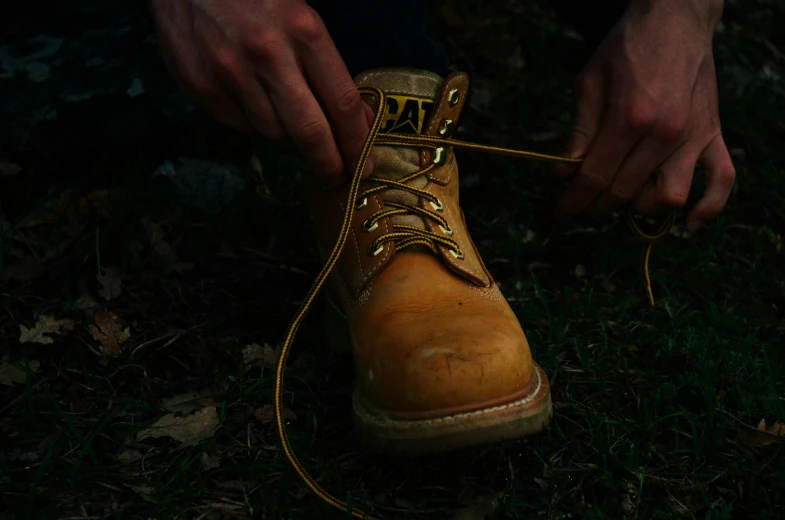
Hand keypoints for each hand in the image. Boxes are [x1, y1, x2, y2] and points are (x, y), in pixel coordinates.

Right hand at [149, 0, 373, 183]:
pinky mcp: (200, 86)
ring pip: (273, 133)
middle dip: (328, 164)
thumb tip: (357, 121)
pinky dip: (249, 119)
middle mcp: (268, 54)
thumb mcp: (302, 18)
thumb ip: (329, 68)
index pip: (341, 103)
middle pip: (310, 132)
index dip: (357, 142)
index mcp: (303, 30)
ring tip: (274, 97)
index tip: (365, 165)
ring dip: (283, 129)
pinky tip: (243, 89)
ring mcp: (230, 72)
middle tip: (337, 177)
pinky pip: (239, 126)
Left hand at [554, 0, 734, 231]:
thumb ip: (579, 131)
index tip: (561, 211)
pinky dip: (708, 208)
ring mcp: (694, 135)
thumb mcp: (590, 82)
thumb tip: (564, 173)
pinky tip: (687, 224)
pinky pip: (722, 180)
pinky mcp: (714, 134)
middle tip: (580, 208)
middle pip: (625, 192)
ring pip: (668, 197)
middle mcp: (665, 132)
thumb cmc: (626, 49)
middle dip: (595, 207)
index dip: (573, 200)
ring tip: (622, 198)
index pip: (595, 176)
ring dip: (640, 207)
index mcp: (629, 117)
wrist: (676, 20)